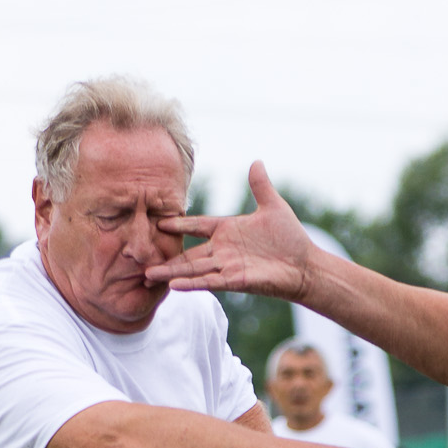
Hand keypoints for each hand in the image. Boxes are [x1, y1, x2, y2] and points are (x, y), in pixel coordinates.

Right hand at [147, 164, 311, 297]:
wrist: (305, 264)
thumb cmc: (291, 238)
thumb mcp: (273, 206)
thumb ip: (260, 186)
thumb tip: (256, 161)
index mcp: (228, 230)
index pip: (197, 226)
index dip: (180, 224)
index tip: (160, 222)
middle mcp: (223, 250)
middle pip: (189, 253)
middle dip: (167, 257)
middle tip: (142, 256)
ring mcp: (228, 266)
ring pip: (194, 269)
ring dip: (172, 273)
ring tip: (149, 275)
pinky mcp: (236, 280)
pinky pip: (210, 282)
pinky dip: (192, 284)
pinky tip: (174, 286)